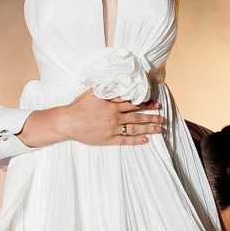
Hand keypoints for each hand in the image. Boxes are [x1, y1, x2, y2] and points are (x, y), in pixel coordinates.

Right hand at [31, 90, 162, 146]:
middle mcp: (115, 118)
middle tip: (161, 118)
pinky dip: (136, 141)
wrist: (68, 122)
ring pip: (134, 129)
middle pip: (137, 117)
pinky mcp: (107, 140)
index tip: (156, 104)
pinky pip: (125, 141)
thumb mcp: (94, 93)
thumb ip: (109, 92)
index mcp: (112, 106)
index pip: (134, 104)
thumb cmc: (79, 106)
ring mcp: (112, 130)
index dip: (146, 104)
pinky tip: (145, 140)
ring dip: (148, 128)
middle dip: (151, 117)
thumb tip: (122, 89)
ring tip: (158, 129)